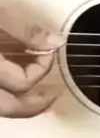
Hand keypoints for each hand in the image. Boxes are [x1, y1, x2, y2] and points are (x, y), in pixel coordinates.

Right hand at [0, 0, 64, 117]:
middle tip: (52, 97)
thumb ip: (25, 30)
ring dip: (15, 104)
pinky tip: (11, 88)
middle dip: (32, 105)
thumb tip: (56, 41)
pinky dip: (3, 95)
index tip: (48, 51)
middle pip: (6, 108)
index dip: (41, 67)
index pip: (22, 81)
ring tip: (34, 99)